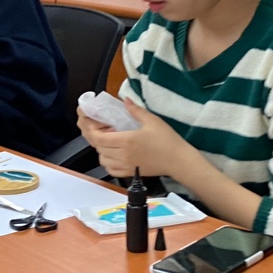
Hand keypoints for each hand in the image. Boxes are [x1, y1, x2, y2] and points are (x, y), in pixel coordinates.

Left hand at [79, 104, 193, 179]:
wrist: (178, 160)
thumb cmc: (167, 140)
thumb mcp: (152, 120)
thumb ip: (135, 110)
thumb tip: (125, 100)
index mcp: (126, 140)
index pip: (99, 138)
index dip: (94, 131)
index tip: (97, 125)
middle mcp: (123, 154)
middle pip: (99, 148)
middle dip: (98, 139)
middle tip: (105, 132)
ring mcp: (126, 165)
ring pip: (103, 160)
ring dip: (102, 151)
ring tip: (110, 144)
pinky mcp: (130, 173)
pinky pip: (111, 171)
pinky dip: (108, 164)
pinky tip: (115, 156)